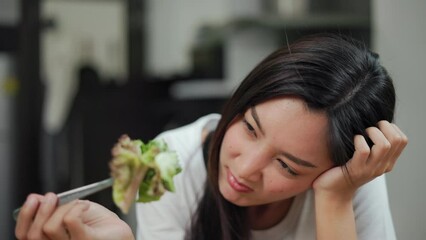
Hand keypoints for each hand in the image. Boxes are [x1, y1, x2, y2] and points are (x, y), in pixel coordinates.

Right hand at [15, 193, 133, 239]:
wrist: (120, 232)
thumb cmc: (99, 225)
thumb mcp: (73, 211)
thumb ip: (54, 207)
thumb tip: (36, 198)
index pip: (24, 236)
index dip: (25, 216)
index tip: (33, 198)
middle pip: (34, 234)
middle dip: (42, 209)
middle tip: (54, 196)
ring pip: (50, 227)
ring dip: (64, 207)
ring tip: (79, 204)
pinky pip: (70, 221)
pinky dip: (77, 207)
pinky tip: (86, 206)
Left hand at [313, 121, 407, 199]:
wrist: (332, 192)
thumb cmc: (344, 170)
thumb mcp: (364, 158)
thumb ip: (372, 146)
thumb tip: (372, 124)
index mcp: (387, 162)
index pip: (402, 140)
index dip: (391, 127)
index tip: (377, 126)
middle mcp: (382, 166)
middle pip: (397, 140)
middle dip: (384, 127)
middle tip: (369, 128)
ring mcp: (370, 169)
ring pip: (384, 145)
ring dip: (372, 132)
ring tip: (362, 133)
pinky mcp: (356, 170)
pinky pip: (363, 150)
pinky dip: (358, 140)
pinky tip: (352, 140)